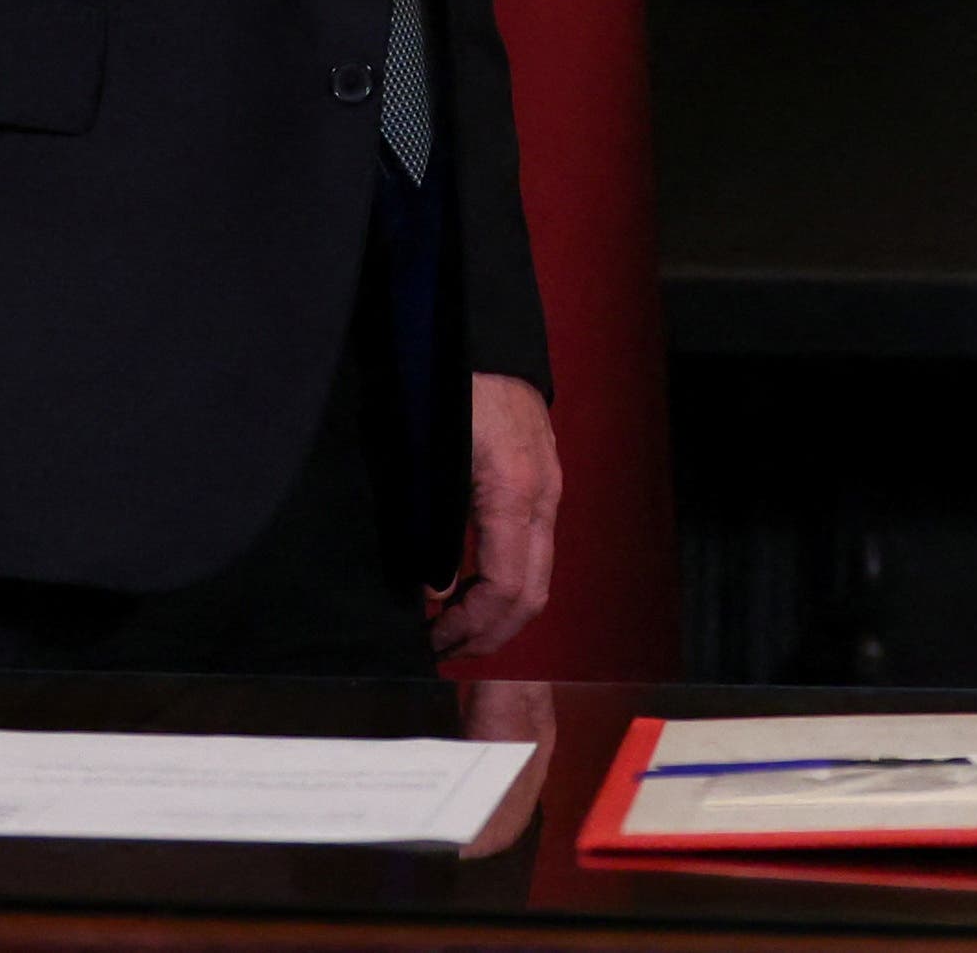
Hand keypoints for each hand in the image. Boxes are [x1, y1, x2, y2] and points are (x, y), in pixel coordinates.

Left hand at [432, 372, 560, 662]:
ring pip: (537, 574)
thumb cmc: (444, 386)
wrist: (477, 329)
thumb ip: (433, 527)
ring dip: (497, 611)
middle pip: (532, 594)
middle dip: (489, 633)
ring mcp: (549, 487)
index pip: (506, 589)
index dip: (470, 627)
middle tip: (442, 647)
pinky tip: (466, 582)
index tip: (432, 641)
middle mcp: (543, 496)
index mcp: (513, 493)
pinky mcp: (543, 478)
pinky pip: (533, 548)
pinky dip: (505, 579)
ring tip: (450, 623)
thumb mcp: (427, 459)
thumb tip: (434, 590)